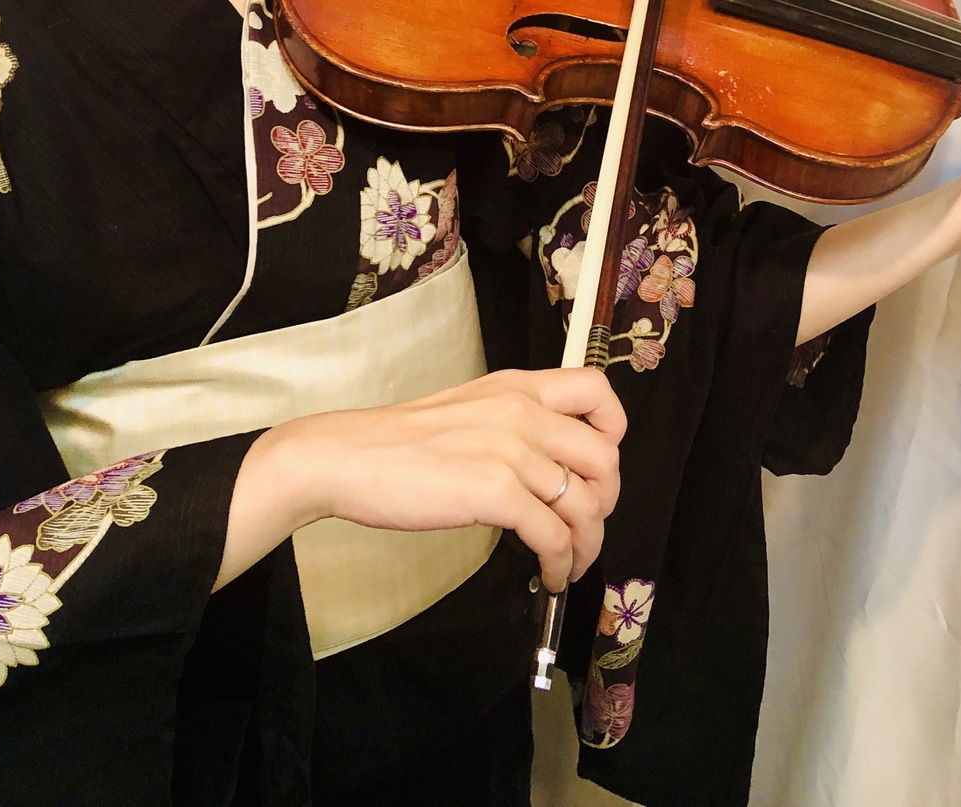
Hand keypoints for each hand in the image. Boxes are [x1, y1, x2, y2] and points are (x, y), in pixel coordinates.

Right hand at [219, 368, 625, 593]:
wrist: (346, 457)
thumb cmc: (397, 442)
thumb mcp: (467, 409)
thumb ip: (512, 422)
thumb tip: (550, 464)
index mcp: (516, 386)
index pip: (598, 390)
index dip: (614, 430)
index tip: (599, 465)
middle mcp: (523, 411)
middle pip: (605, 456)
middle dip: (606, 502)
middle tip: (586, 525)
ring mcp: (511, 450)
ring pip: (586, 505)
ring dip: (586, 545)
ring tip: (568, 564)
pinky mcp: (495, 492)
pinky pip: (555, 536)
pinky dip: (560, 564)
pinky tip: (547, 574)